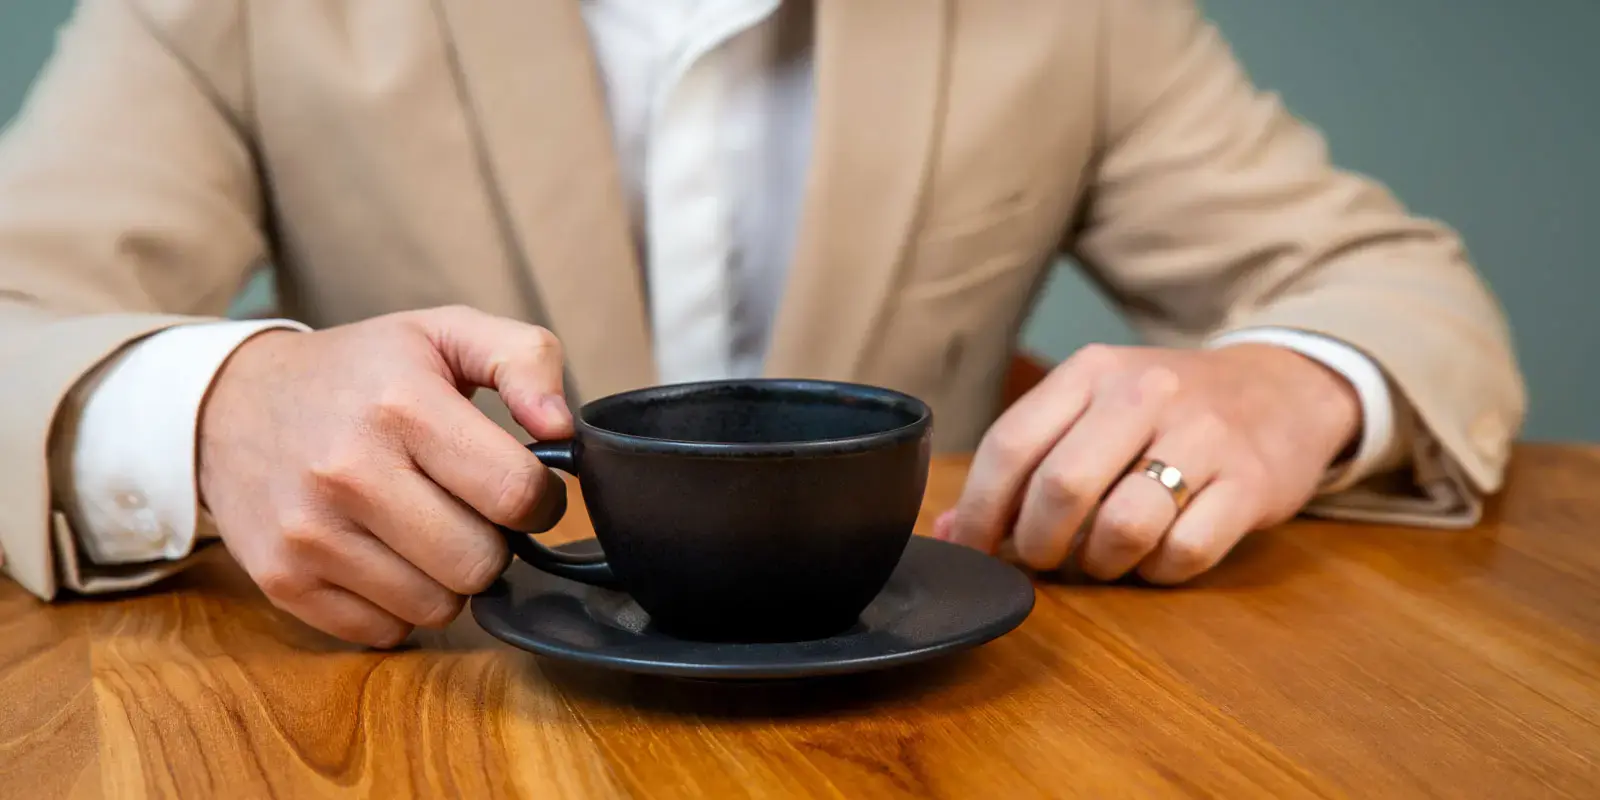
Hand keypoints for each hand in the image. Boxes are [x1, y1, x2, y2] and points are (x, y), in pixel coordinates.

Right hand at [198, 306, 572, 646]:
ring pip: (438, 607)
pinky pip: (385, 632)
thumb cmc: (361, 372)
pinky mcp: (282, 581)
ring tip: (424, 528)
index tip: (522, 487)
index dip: (539, 499)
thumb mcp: (445, 332)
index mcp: (402, 404)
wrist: (230, 404)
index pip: (515, 493)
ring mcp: (309, 533)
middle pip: (480, 563)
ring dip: (448, 578)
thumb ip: (526, 358)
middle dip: (493, 542)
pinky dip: (398, 604)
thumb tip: (563, 428)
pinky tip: (383, 554)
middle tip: (469, 510)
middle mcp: (349, 471)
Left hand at [938, 343, 1360, 583]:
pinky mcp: (1250, 484)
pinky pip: (1183, 553)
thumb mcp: (1093, 410)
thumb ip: (1025, 462)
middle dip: (1038, 543)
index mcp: (1092, 371)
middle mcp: (1145, 393)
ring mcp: (1203, 436)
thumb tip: (952, 530)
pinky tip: (1160, 552)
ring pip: (1123, 526)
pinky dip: (1159, 570)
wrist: (1283, 391)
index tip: (973, 548)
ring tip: (1105, 554)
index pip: (1010, 445)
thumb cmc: (1165, 413)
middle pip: (1060, 488)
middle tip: (1045, 556)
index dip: (981, 511)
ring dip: (1101, 562)